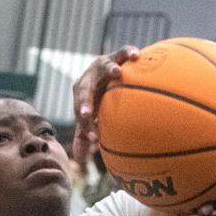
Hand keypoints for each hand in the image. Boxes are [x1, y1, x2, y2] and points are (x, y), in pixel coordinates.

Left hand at [72, 46, 139, 163]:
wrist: (103, 70)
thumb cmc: (97, 99)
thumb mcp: (90, 117)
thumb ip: (84, 137)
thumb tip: (79, 163)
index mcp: (80, 92)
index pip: (80, 111)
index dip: (85, 125)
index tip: (94, 139)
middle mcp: (89, 77)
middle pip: (85, 90)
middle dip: (86, 103)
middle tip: (86, 116)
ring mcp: (103, 65)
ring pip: (104, 66)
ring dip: (110, 69)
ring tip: (118, 74)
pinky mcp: (117, 55)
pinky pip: (123, 52)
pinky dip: (129, 52)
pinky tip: (136, 56)